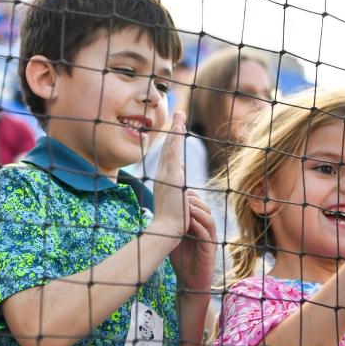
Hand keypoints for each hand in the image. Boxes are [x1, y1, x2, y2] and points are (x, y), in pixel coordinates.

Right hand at [149, 111, 188, 241]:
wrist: (166, 231)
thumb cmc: (171, 224)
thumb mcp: (176, 206)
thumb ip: (178, 195)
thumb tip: (180, 190)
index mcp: (164, 182)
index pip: (170, 158)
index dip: (173, 143)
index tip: (177, 131)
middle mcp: (163, 175)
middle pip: (169, 148)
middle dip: (174, 130)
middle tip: (179, 114)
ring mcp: (166, 175)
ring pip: (171, 147)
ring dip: (176, 130)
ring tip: (180, 114)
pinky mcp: (172, 176)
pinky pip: (174, 152)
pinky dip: (176, 139)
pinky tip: (180, 128)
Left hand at [170, 190, 216, 294]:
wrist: (189, 282)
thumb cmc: (182, 261)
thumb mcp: (174, 239)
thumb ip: (171, 226)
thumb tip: (159, 210)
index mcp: (198, 225)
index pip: (199, 206)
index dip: (192, 197)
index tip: (180, 191)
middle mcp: (206, 230)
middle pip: (206, 209)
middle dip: (195, 201)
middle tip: (184, 197)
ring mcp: (210, 239)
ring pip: (209, 220)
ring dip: (199, 212)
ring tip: (188, 207)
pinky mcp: (210, 249)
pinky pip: (208, 234)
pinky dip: (199, 226)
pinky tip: (191, 222)